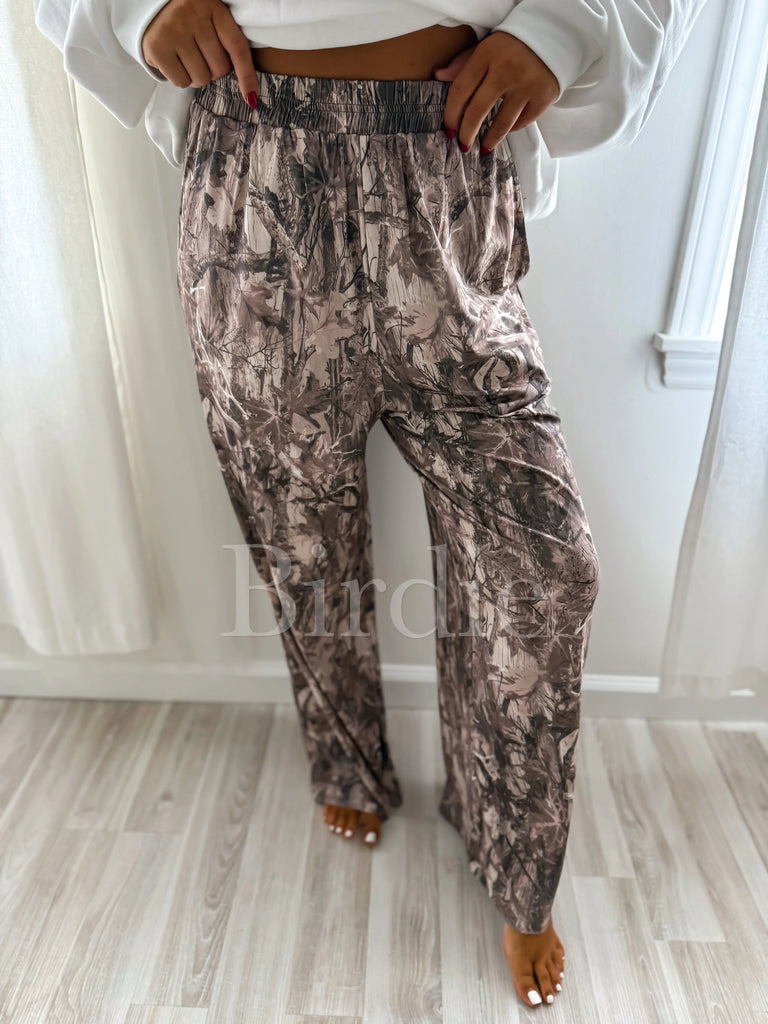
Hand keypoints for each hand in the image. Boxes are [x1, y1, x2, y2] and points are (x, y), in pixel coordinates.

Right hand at [141, 0, 259, 106]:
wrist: (147, 5)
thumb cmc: (186, 17)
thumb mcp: (209, 17)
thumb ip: (225, 40)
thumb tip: (248, 90)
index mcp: (214, 9)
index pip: (238, 48)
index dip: (247, 76)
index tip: (252, 99)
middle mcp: (194, 17)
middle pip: (219, 70)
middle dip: (212, 69)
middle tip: (198, 54)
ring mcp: (174, 32)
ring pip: (201, 79)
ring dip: (195, 75)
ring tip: (184, 56)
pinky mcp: (157, 47)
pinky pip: (181, 82)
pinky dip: (179, 77)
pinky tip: (173, 60)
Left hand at [432, 31, 559, 152]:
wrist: (555, 37)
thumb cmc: (512, 46)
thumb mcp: (486, 48)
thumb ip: (462, 63)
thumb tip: (437, 76)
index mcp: (487, 55)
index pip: (461, 91)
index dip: (451, 115)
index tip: (449, 131)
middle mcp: (506, 70)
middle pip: (478, 111)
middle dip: (467, 133)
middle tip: (463, 145)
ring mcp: (526, 85)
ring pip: (501, 124)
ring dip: (490, 140)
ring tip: (484, 148)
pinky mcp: (543, 97)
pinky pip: (521, 123)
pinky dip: (512, 128)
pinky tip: (506, 130)